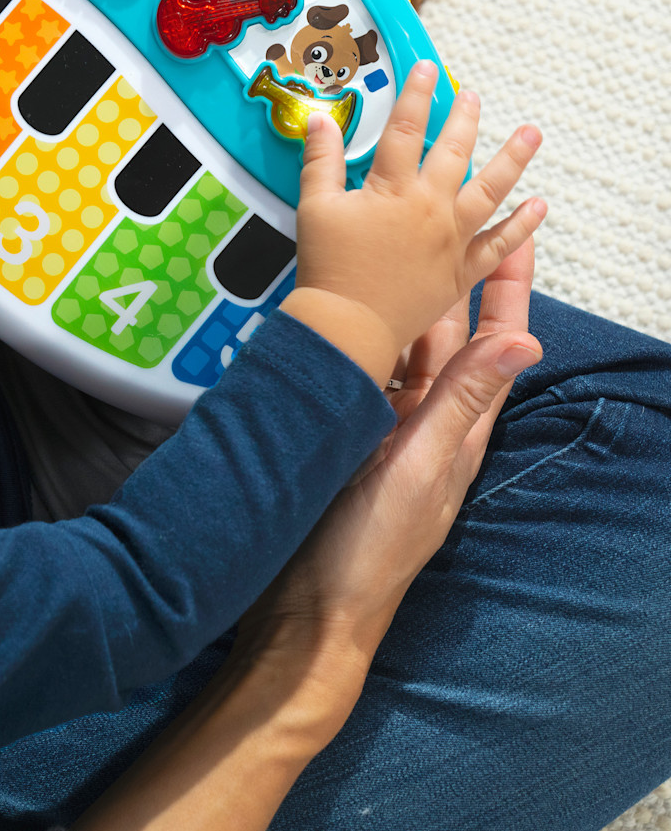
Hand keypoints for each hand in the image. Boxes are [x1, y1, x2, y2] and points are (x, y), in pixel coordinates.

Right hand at [259, 240, 540, 658]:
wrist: (308, 606)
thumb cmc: (367, 553)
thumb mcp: (420, 469)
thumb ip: (464, 404)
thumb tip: (522, 342)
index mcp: (457, 429)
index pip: (493, 342)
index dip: (507, 289)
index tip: (516, 237)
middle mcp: (425, 423)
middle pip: (446, 335)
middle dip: (452, 279)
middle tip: (448, 224)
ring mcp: (383, 428)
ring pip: (401, 349)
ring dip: (407, 303)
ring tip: (403, 251)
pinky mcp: (345, 436)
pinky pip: (363, 373)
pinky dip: (364, 338)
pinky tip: (350, 315)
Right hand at [282, 63, 545, 385]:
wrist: (346, 326)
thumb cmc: (328, 271)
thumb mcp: (314, 208)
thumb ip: (320, 161)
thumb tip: (321, 122)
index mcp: (392, 189)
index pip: (407, 128)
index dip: (417, 94)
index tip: (429, 70)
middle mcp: (429, 208)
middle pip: (454, 150)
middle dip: (465, 117)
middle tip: (474, 96)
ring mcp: (450, 239)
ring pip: (490, 190)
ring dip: (512, 158)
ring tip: (530, 134)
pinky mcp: (459, 271)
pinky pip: (499, 245)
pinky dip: (521, 226)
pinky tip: (538, 207)